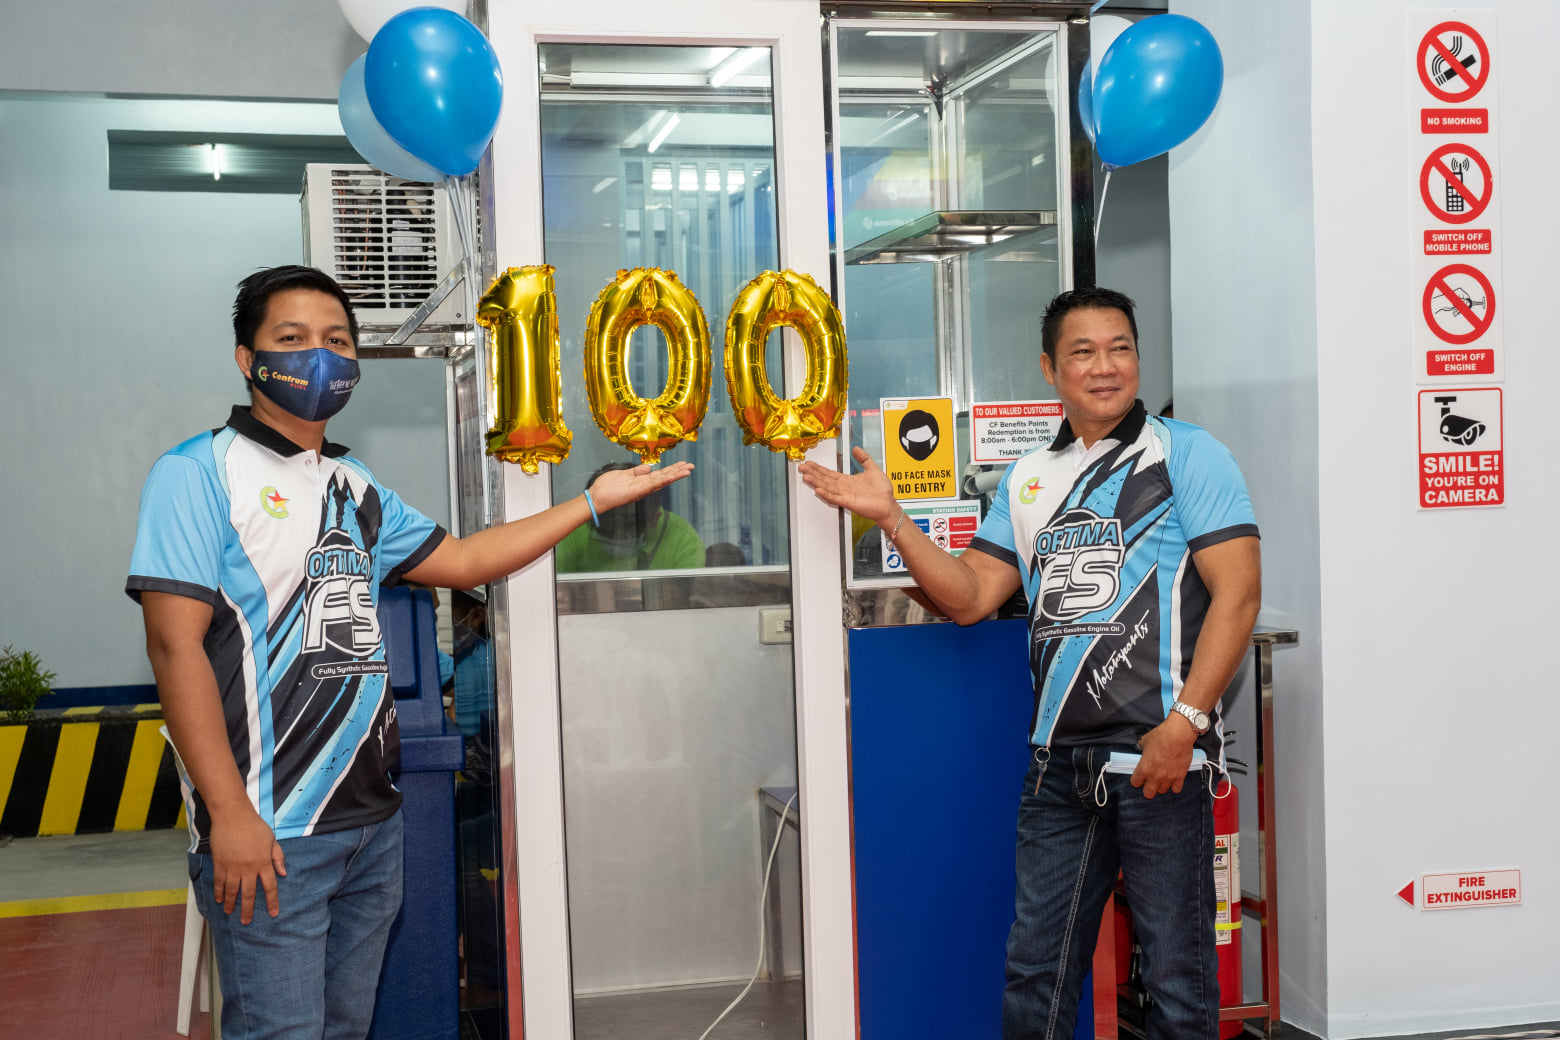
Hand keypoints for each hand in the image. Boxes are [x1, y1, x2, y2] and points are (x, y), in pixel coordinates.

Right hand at [208, 805, 286, 922]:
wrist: (233, 816)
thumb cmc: (254, 826)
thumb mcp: (271, 839)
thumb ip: (278, 857)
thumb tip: (283, 873)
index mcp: (264, 862)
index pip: (270, 886)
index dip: (272, 901)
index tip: (273, 913)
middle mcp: (249, 868)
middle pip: (248, 894)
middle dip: (247, 910)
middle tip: (246, 922)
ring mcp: (233, 867)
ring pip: (232, 891)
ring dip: (231, 904)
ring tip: (230, 913)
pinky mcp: (220, 864)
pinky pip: (219, 882)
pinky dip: (219, 892)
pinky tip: (219, 899)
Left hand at [588, 461, 693, 511]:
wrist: (597, 497)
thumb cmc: (607, 486)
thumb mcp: (624, 474)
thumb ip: (636, 471)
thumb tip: (648, 467)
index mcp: (641, 481)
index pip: (660, 475)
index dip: (671, 470)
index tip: (682, 465)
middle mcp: (644, 486)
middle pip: (664, 477)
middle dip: (678, 472)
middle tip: (691, 466)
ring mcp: (642, 488)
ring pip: (662, 480)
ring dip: (675, 475)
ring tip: (688, 470)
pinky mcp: (638, 490)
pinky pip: (653, 484)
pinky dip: (664, 480)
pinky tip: (673, 476)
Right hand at [797, 447, 898, 525]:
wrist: (888, 504)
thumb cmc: (882, 491)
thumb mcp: (872, 468)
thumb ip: (864, 458)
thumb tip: (856, 448)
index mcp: (848, 481)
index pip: (830, 473)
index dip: (819, 468)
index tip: (810, 463)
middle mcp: (844, 488)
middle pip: (825, 479)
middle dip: (813, 473)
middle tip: (802, 468)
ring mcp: (845, 495)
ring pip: (827, 488)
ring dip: (816, 482)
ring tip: (806, 477)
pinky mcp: (849, 502)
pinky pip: (835, 498)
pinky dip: (826, 494)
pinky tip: (818, 490)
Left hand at [1130, 716, 1197, 798]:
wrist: (1178, 735)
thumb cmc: (1160, 736)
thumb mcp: (1145, 741)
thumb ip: (1141, 748)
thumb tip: (1141, 747)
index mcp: (1144, 769)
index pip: (1135, 783)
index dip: (1136, 780)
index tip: (1139, 777)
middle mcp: (1155, 777)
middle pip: (1148, 794)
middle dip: (1148, 789)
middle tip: (1150, 782)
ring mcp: (1168, 778)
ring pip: (1162, 791)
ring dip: (1161, 786)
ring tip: (1162, 778)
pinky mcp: (1180, 777)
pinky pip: (1176, 789)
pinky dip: (1174, 786)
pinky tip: (1173, 779)